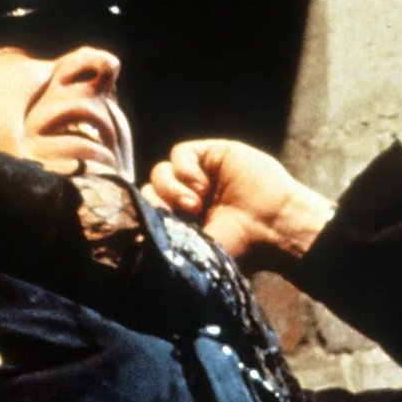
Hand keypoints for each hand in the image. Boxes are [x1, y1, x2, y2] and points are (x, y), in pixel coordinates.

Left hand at [142, 139, 333, 269]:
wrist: (271, 229)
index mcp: (182, 222)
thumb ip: (163, 238)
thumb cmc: (238, 247)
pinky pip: (178, 153)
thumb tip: (130, 242)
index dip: (144, 215)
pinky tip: (201, 185)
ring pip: (160, 172)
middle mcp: (189, 198)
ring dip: (172, 188)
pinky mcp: (212, 154)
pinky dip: (184, 169)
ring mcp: (200, 175)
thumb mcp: (192, 248)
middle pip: (148, 190)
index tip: (155, 228)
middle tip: (179, 217)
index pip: (145, 210)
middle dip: (157, 203)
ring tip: (195, 204)